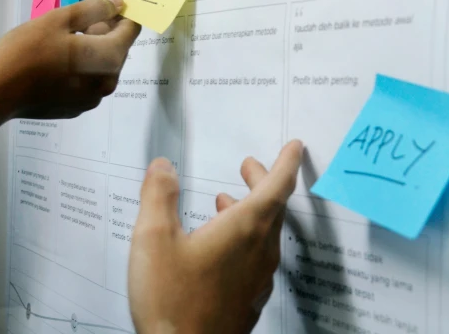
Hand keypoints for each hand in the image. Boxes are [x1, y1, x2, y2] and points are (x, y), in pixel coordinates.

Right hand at [0, 0, 140, 119]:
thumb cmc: (25, 51)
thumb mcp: (58, 20)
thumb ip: (93, 10)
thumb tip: (117, 4)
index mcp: (108, 59)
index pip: (131, 31)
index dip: (122, 14)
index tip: (105, 4)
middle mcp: (108, 82)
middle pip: (118, 48)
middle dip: (104, 30)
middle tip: (74, 21)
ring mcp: (93, 98)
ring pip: (103, 65)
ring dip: (92, 48)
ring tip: (62, 40)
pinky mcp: (78, 107)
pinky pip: (89, 80)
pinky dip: (82, 67)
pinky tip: (57, 61)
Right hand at [128, 140, 302, 333]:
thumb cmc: (172, 302)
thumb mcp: (153, 239)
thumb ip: (158, 196)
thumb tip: (163, 167)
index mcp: (245, 228)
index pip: (278, 184)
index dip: (287, 162)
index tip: (295, 146)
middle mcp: (260, 251)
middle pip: (273, 207)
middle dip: (263, 181)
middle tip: (249, 167)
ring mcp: (258, 278)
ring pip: (265, 233)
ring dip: (251, 210)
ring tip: (225, 202)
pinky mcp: (249, 299)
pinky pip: (257, 258)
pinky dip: (245, 239)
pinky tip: (220, 247)